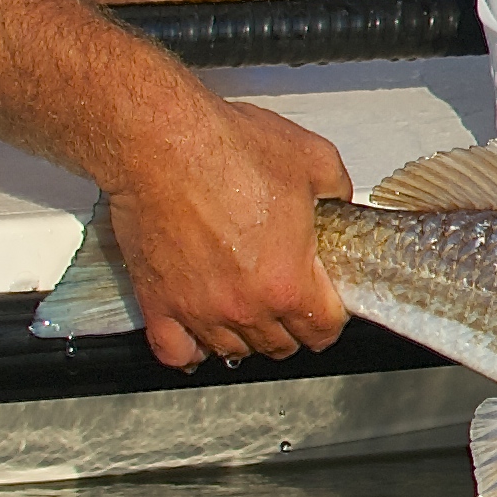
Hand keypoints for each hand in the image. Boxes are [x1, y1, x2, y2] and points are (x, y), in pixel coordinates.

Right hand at [104, 98, 352, 371]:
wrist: (162, 144)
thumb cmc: (229, 149)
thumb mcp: (312, 158)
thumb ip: (336, 189)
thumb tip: (338, 202)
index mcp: (288, 281)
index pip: (324, 330)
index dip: (330, 314)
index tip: (325, 299)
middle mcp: (245, 308)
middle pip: (279, 345)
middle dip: (290, 325)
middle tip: (286, 297)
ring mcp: (199, 311)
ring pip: (231, 350)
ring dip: (244, 335)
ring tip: (245, 308)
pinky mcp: (158, 303)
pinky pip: (176, 352)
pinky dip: (190, 350)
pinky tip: (199, 337)